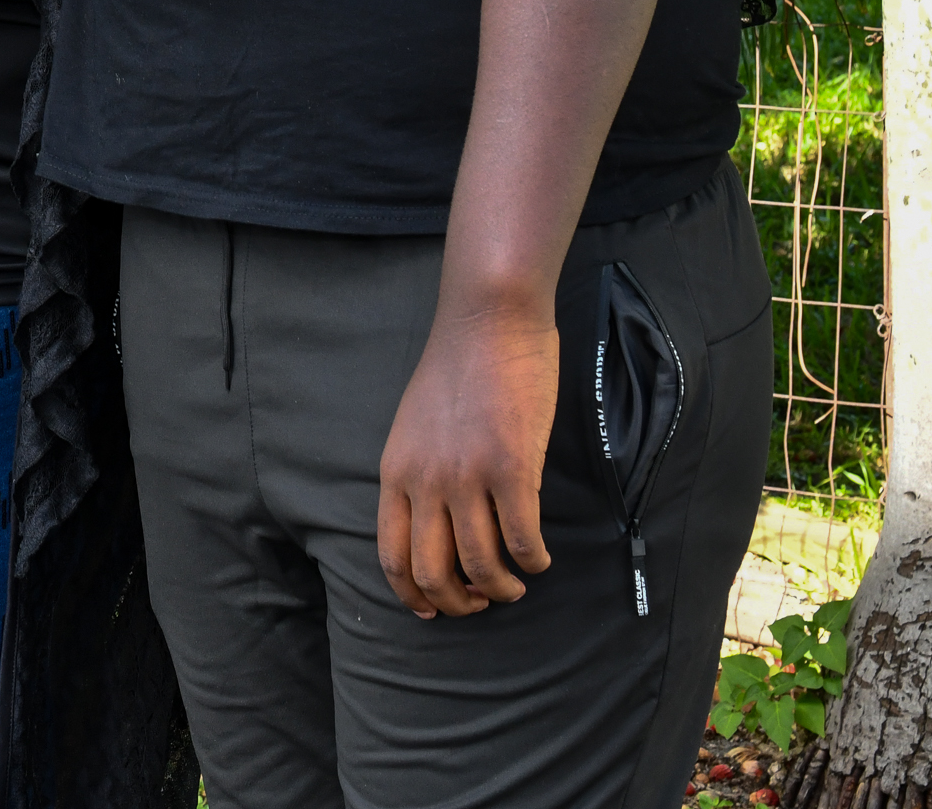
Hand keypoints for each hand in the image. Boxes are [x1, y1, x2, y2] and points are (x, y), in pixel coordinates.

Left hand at [377, 300, 558, 616]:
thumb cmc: (457, 367)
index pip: (392, 555)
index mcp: (396, 471)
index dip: (412, 594)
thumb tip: (435, 520)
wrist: (488, 320)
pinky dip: (533, 561)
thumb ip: (418, 471)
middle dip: (458, 603)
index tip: (433, 610)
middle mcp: (426, 481)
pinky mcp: (512, 468)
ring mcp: (468, 476)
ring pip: (482, 566)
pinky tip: (539, 558)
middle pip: (433, 573)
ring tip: (515, 585)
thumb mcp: (414, 425)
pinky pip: (521, 539)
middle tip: (480, 603)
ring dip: (501, 589)